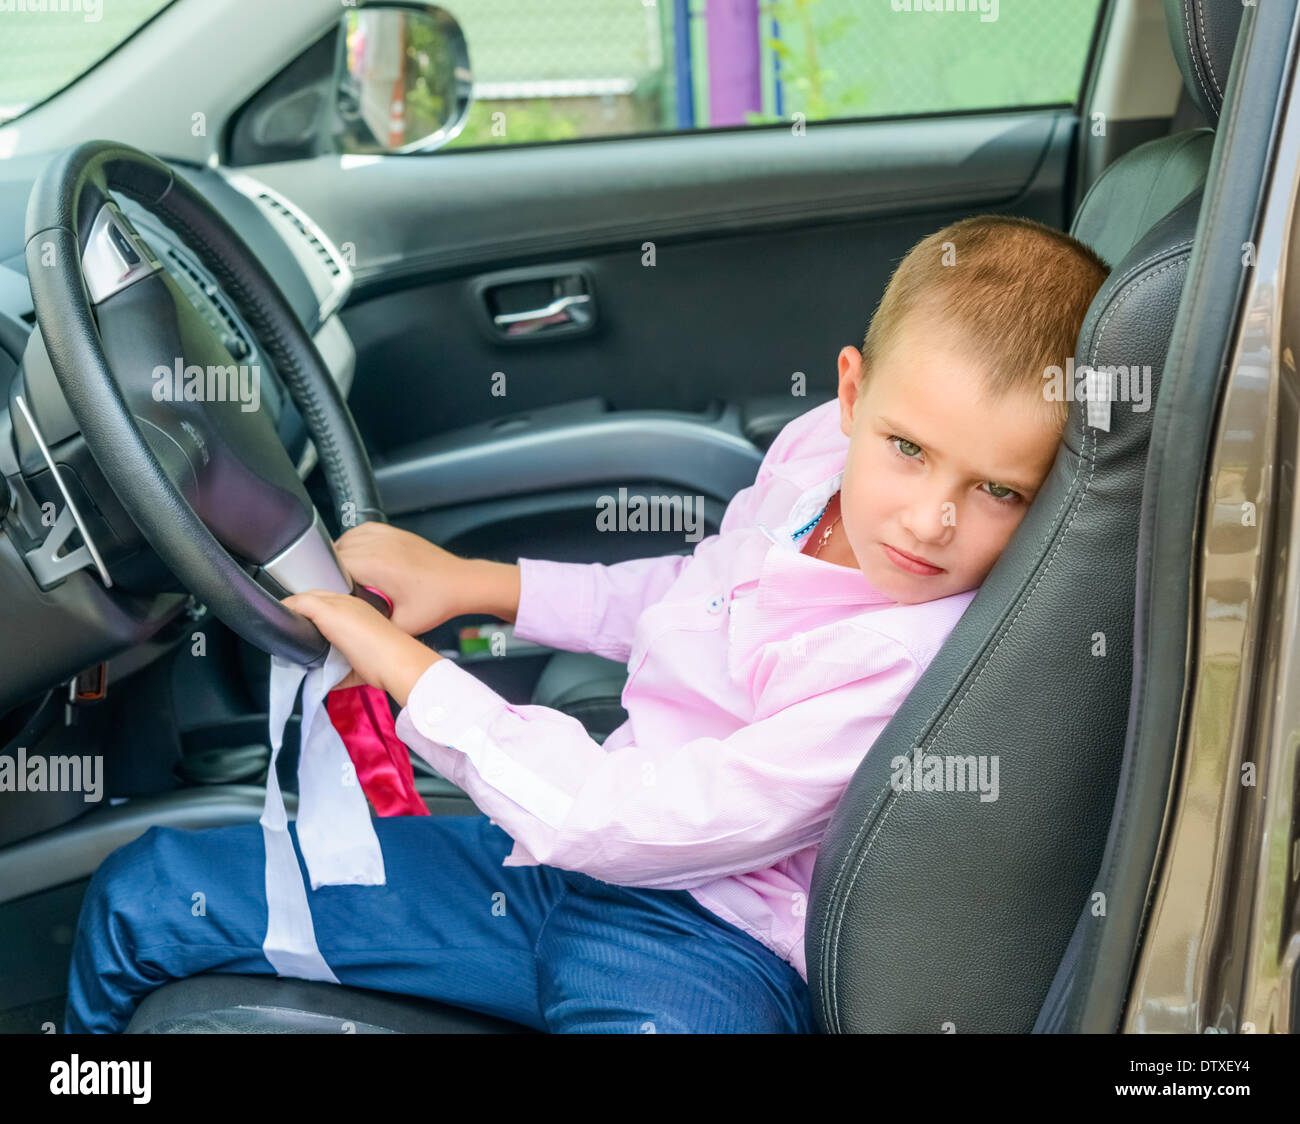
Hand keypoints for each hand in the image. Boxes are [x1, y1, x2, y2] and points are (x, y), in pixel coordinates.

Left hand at [283, 590, 441, 705]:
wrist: (398, 661)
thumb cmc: (388, 664)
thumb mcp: (361, 664)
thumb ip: (342, 668)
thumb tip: (325, 680)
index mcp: (362, 612)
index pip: (332, 604)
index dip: (317, 613)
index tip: (306, 628)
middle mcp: (351, 604)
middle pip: (318, 597)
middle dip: (303, 609)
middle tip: (291, 628)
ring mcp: (339, 605)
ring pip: (308, 598)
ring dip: (296, 610)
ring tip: (284, 627)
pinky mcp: (328, 611)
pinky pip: (300, 603)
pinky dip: (288, 609)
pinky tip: (279, 619)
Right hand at [333, 523, 477, 636]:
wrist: (460, 583)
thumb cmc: (437, 601)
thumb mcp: (402, 626)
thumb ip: (372, 626)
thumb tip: (351, 629)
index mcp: (376, 565)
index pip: (330, 566)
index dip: (325, 583)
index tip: (329, 596)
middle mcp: (377, 545)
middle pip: (334, 553)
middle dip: (333, 572)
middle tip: (343, 591)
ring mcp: (385, 535)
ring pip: (344, 541)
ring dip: (341, 557)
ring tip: (351, 577)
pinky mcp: (391, 531)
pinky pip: (359, 532)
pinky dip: (353, 544)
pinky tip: (359, 560)